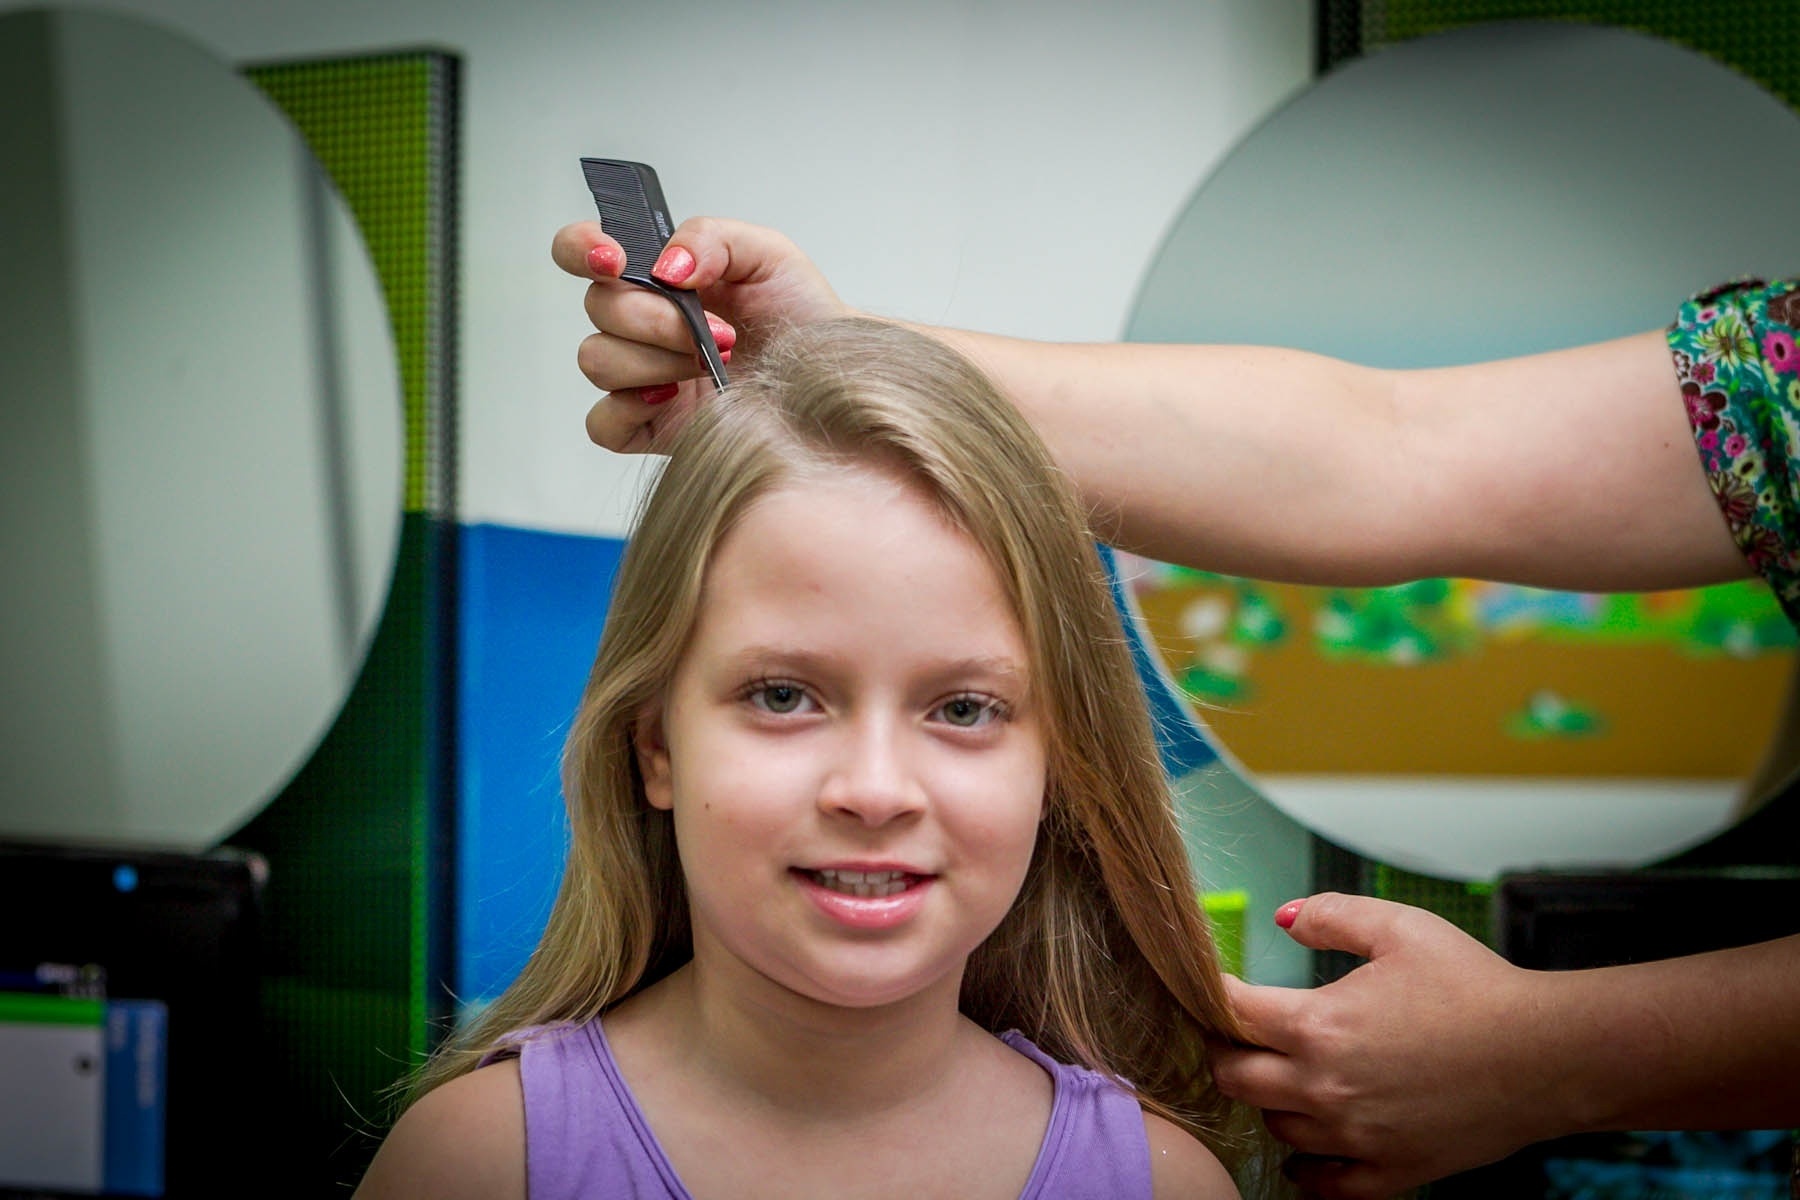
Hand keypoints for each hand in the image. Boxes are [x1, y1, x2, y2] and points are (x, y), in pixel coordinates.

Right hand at [550, 217, 848, 451]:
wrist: (831, 378)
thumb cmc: (802, 318)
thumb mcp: (769, 256)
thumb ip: (712, 238)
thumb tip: (666, 264)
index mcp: (660, 276)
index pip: (585, 252)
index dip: (581, 248)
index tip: (614, 259)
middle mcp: (643, 325)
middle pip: (598, 309)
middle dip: (655, 317)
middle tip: (715, 330)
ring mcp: (642, 376)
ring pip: (597, 360)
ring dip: (654, 360)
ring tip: (710, 364)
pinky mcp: (649, 427)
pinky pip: (603, 423)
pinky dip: (630, 409)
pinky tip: (677, 398)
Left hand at [1212, 893, 1565, 1198]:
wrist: (1547, 1055)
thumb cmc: (1477, 988)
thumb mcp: (1400, 928)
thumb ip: (1332, 916)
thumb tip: (1284, 918)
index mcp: (1319, 1025)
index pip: (1232, 1013)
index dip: (1214, 996)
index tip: (1214, 989)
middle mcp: (1325, 1086)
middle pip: (1234, 1078)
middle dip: (1225, 1052)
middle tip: (1235, 1036)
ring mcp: (1354, 1136)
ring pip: (1275, 1128)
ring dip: (1270, 1102)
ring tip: (1284, 1078)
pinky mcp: (1390, 1170)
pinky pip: (1324, 1185)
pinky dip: (1307, 1169)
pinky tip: (1309, 1149)